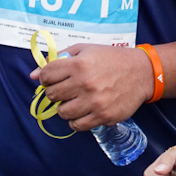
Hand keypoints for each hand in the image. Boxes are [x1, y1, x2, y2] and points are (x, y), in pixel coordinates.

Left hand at [30, 43, 154, 131]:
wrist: (141, 72)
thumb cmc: (111, 59)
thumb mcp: (86, 50)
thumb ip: (59, 59)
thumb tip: (33, 75)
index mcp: (79, 64)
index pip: (46, 75)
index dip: (46, 78)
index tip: (52, 79)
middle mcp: (85, 83)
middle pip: (52, 95)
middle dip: (55, 92)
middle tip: (65, 90)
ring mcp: (94, 102)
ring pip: (62, 113)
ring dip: (65, 107)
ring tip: (74, 101)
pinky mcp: (104, 116)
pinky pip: (77, 125)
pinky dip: (76, 120)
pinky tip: (82, 111)